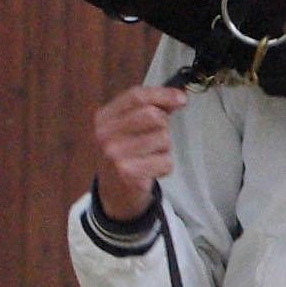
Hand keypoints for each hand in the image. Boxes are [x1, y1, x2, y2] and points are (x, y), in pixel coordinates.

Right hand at [91, 85, 188, 221]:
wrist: (113, 192)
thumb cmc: (125, 153)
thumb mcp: (127, 127)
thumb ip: (149, 108)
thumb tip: (178, 97)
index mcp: (104, 118)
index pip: (136, 96)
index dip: (162, 94)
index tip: (181, 98)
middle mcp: (106, 135)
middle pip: (153, 115)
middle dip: (163, 125)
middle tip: (156, 137)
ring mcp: (115, 155)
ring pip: (163, 138)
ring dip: (164, 148)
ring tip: (150, 155)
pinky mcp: (129, 174)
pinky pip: (165, 161)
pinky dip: (164, 166)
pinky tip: (151, 170)